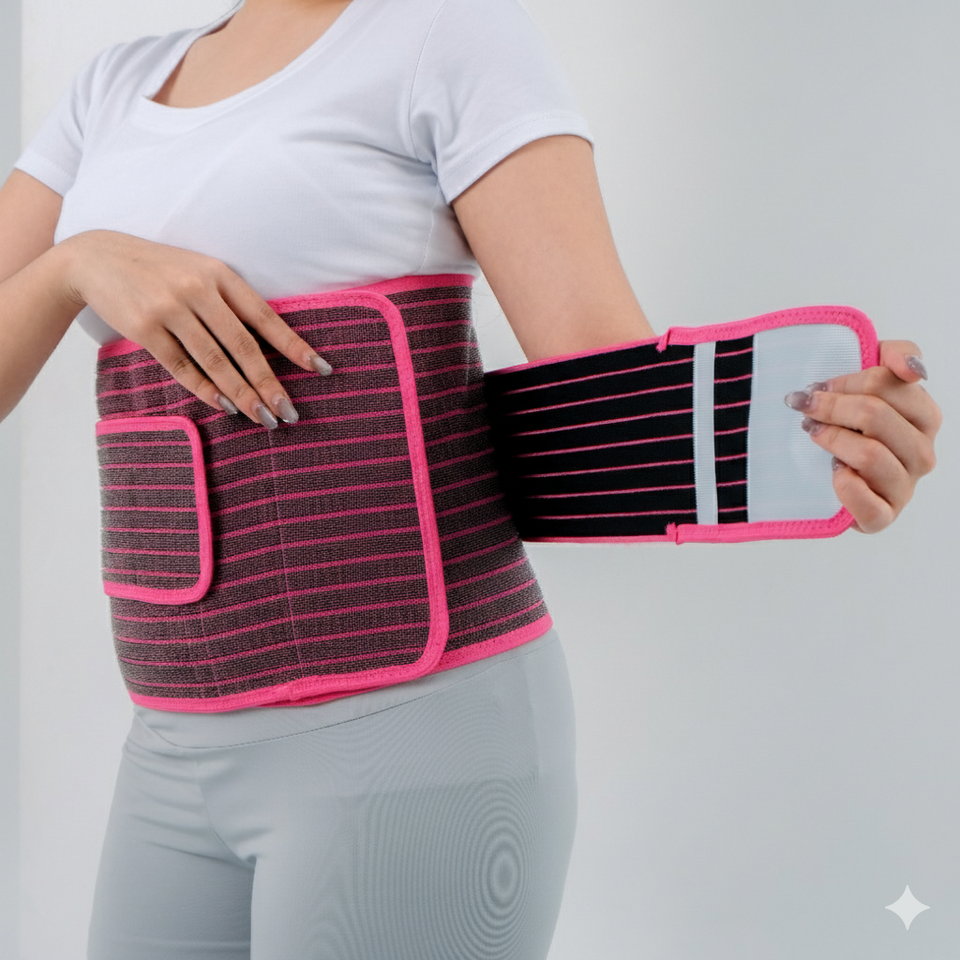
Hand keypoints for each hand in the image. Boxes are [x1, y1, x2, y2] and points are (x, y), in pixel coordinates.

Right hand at [60, 230, 332, 427]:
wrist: (96, 259)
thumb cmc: (160, 270)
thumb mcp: (200, 272)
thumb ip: (230, 302)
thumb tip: (267, 348)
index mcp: (220, 275)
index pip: (266, 317)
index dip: (294, 346)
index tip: (320, 369)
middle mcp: (198, 290)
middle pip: (244, 347)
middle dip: (269, 384)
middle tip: (289, 412)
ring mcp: (170, 309)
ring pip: (216, 362)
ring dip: (242, 394)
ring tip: (263, 418)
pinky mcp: (144, 328)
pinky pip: (182, 367)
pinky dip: (205, 390)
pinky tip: (225, 406)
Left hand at [784, 341, 940, 532]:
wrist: (827, 474)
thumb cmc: (849, 424)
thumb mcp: (869, 377)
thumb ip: (894, 354)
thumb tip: (912, 368)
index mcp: (924, 416)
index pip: (888, 384)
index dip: (845, 382)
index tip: (817, 386)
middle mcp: (922, 452)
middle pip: (876, 415)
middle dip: (831, 407)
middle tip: (804, 407)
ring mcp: (904, 487)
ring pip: (870, 454)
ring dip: (832, 440)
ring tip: (813, 434)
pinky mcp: (882, 516)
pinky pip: (867, 504)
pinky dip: (844, 485)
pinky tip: (832, 472)